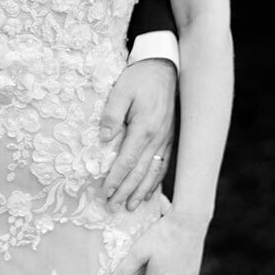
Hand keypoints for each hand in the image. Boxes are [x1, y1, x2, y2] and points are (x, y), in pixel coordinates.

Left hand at [101, 59, 175, 210]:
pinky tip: (150, 191)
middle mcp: (158, 138)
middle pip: (140, 172)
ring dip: (141, 191)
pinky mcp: (171, 138)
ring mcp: (167, 140)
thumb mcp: (121, 90)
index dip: (115, 178)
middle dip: (125, 191)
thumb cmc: (140, 77)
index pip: (127, 160)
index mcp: (144, 127)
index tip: (104, 192)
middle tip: (112, 207)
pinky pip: (164, 165)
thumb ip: (112, 114)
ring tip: (130, 206)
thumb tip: (104, 139)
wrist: (165, 67)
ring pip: (154, 172)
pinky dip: (156, 181)